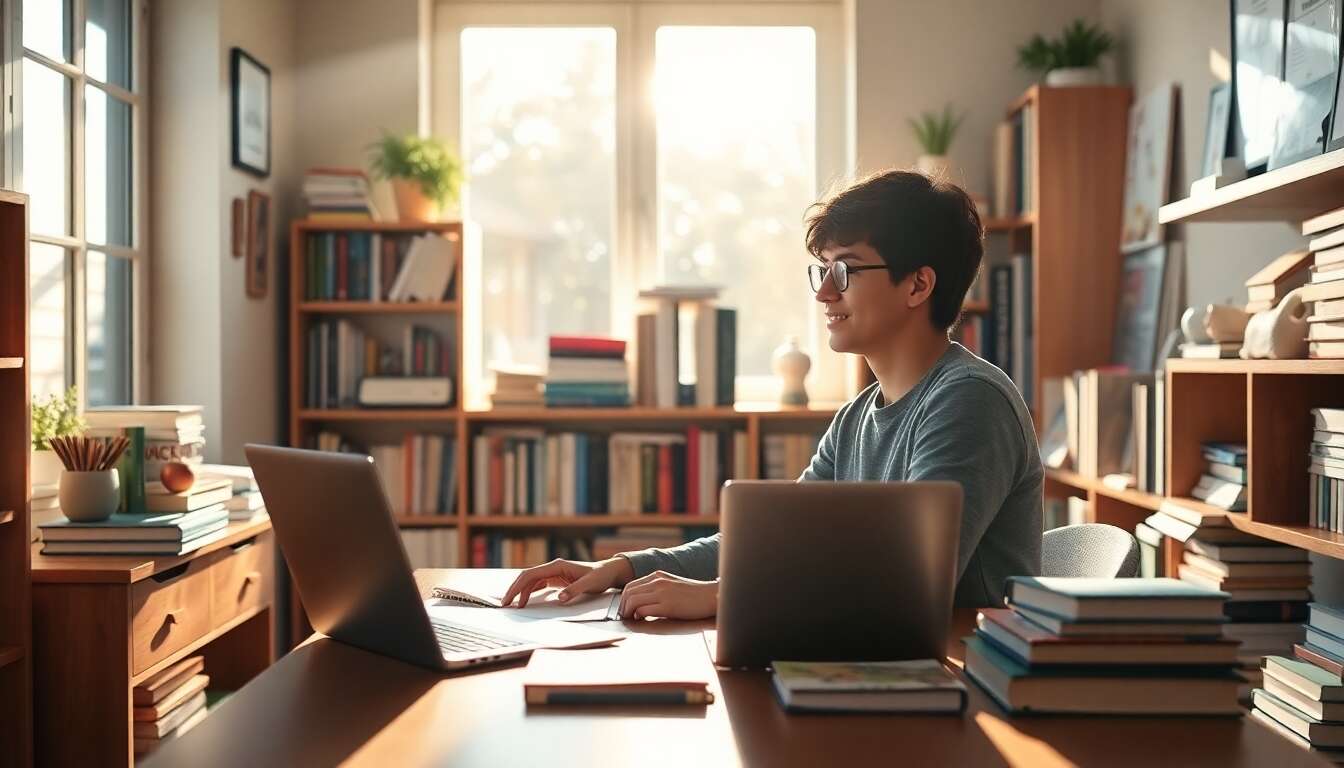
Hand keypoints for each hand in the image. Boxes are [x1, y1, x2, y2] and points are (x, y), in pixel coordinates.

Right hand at [501, 557, 634, 607]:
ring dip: (520, 592)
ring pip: (531, 581)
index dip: (517, 587)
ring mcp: (554, 573)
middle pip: (527, 577)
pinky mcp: (557, 579)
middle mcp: (553, 567)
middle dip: (514, 590)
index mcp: (557, 566)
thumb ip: (574, 590)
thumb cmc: (600, 576)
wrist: (608, 572)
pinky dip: (529, 592)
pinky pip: (538, 585)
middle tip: (505, 604)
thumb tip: (559, 598)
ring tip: (512, 605)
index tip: (509, 599)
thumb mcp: (589, 584)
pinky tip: (524, 601)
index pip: (530, 575)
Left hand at [618, 571, 718, 620]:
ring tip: (632, 620)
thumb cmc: (694, 594)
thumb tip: (643, 603)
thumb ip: (657, 589)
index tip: (625, 608)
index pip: (631, 585)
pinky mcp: (667, 606)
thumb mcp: (672, 585)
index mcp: (658, 576)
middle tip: (625, 616)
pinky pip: (643, 610)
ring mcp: (662, 593)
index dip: (624, 599)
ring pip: (633, 601)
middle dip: (623, 606)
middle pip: (628, 593)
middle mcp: (657, 582)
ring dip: (628, 612)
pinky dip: (638, 617)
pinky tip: (643, 620)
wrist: (711, 596)